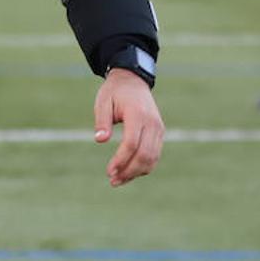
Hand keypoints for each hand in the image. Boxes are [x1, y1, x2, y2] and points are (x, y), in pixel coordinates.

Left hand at [93, 69, 163, 186]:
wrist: (133, 80)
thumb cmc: (114, 91)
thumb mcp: (103, 101)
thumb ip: (102, 121)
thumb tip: (100, 141)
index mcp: (137, 114)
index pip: (132, 143)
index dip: (121, 160)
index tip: (109, 171)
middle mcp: (152, 123)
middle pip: (145, 154)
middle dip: (129, 171)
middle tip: (112, 180)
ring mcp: (158, 129)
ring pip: (152, 158)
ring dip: (136, 172)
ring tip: (118, 180)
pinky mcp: (159, 133)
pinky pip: (154, 155)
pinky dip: (143, 166)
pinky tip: (129, 173)